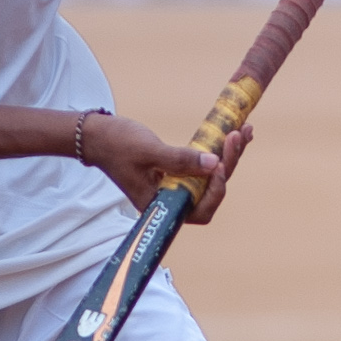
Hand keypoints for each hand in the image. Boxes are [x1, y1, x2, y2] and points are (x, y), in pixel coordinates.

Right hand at [80, 110, 252, 224]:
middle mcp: (172, 199)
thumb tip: (212, 163)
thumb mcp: (148, 151)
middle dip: (228, 164)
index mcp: (161, 204)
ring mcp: (176, 185)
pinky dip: (220, 150)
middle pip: (211, 191)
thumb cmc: (117, 145)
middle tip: (237, 135)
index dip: (215, 191)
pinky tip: (235, 133)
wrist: (97, 136)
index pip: (200, 210)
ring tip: (242, 130)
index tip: (218, 164)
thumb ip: (179, 159)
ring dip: (229, 155)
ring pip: (211, 177)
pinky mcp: (178, 170)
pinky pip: (205, 164)